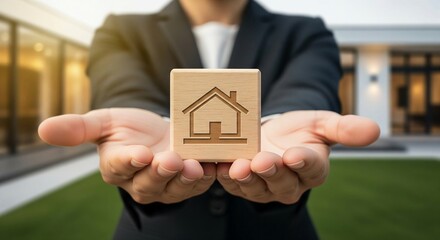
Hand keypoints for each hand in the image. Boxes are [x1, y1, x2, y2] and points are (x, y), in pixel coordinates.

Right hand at [38, 108, 215, 203]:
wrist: (158, 131)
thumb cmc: (130, 128)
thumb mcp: (105, 122)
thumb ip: (79, 128)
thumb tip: (42, 129)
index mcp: (116, 166)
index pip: (119, 167)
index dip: (128, 161)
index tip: (138, 152)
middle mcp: (140, 181)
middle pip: (149, 182)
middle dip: (159, 172)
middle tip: (169, 158)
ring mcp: (166, 185)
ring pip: (174, 188)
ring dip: (184, 178)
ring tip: (193, 165)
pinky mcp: (188, 183)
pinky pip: (197, 184)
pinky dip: (205, 177)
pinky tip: (212, 165)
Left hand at [217, 110, 379, 203]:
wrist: (272, 135)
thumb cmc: (298, 130)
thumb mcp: (321, 123)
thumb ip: (344, 128)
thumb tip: (375, 129)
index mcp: (312, 168)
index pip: (312, 168)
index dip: (304, 162)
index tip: (296, 154)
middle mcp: (289, 183)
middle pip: (282, 182)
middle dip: (272, 172)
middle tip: (262, 160)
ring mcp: (264, 186)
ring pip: (255, 187)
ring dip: (245, 178)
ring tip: (238, 166)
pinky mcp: (242, 183)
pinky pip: (232, 183)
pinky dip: (224, 176)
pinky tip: (217, 165)